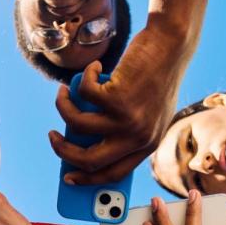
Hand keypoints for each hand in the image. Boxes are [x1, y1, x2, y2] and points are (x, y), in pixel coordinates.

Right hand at [49, 24, 186, 185]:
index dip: (87, 179)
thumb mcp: (148, 111)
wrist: (171, 45)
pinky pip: (83, 94)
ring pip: (77, 124)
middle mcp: (138, 137)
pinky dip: (83, 78)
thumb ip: (127, 131)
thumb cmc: (157, 75)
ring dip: (63, 106)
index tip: (69, 177)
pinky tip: (94, 68)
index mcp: (148, 145)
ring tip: (64, 93)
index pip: (114, 174)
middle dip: (64, 151)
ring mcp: (127, 119)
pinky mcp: (117, 97)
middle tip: (54, 137)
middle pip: (89, 160)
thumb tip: (85, 141)